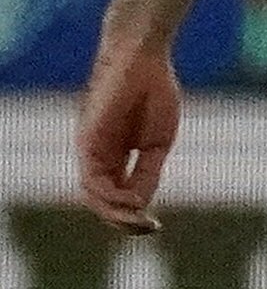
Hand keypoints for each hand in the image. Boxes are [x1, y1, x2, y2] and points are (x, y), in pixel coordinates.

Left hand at [77, 31, 180, 234]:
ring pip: (93, 196)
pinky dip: (109, 195)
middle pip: (101, 202)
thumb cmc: (154, 94)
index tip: (156, 226)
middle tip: (150, 228)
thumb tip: (140, 204)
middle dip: (123, 222)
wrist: (144, 59)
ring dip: (115, 214)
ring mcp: (91, 149)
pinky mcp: (88, 140)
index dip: (133, 216)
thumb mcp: (156, 144)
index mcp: (115, 158)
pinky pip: (91, 178)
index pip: (116, 197)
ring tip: (141, 220)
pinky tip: (131, 200)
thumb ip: (147, 173)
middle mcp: (98, 157)